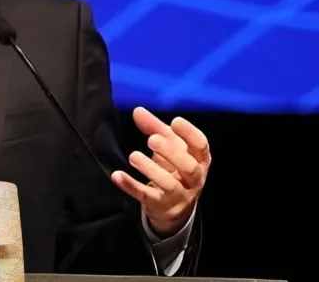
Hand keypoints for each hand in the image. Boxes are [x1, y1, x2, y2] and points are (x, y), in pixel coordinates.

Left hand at [110, 107, 210, 236]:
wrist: (174, 207)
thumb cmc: (174, 169)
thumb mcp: (169, 148)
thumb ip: (155, 129)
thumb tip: (138, 111)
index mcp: (199, 160)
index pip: (201, 146)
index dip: (190, 133)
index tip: (175, 121)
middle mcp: (194, 178)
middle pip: (188, 166)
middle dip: (170, 152)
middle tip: (151, 140)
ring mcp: (179, 195)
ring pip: (169, 184)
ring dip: (150, 169)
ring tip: (133, 156)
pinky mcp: (161, 206)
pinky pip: (146, 196)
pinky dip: (131, 186)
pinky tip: (117, 176)